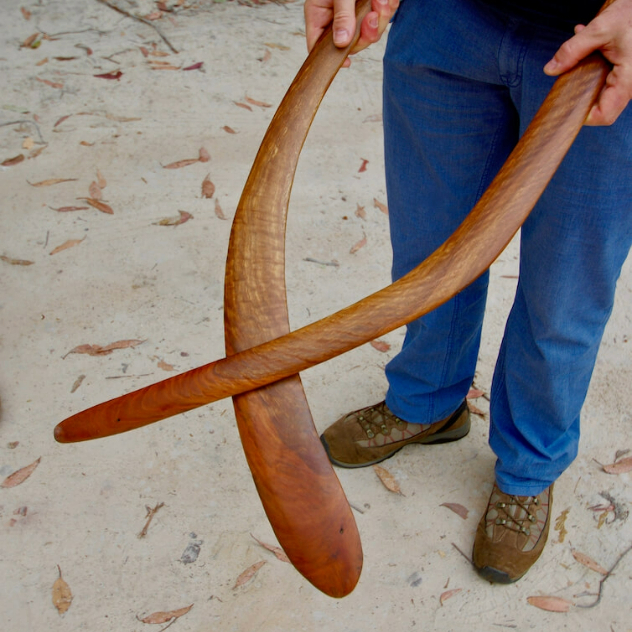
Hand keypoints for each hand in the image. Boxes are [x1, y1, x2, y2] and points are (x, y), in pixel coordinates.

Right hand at [304, 0, 398, 66]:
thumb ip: (342, 15)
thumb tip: (342, 43)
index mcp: (318, 13)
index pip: (317, 46)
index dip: (330, 58)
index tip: (345, 63)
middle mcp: (335, 18)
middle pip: (350, 44)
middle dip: (366, 32)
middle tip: (373, 15)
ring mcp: (353, 15)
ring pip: (368, 34)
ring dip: (380, 19)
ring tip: (381, 1)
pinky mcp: (368, 10)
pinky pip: (380, 20)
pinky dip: (387, 9)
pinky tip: (385, 0)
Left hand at [543, 0, 631, 124]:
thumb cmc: (630, 14)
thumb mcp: (600, 29)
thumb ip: (573, 50)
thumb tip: (551, 68)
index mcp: (628, 78)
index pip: (605, 115)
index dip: (585, 116)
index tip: (568, 106)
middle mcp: (630, 83)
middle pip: (601, 105)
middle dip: (582, 92)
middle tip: (570, 79)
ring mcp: (628, 79)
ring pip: (603, 91)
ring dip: (587, 76)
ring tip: (584, 53)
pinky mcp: (625, 71)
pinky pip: (608, 78)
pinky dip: (596, 66)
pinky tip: (591, 47)